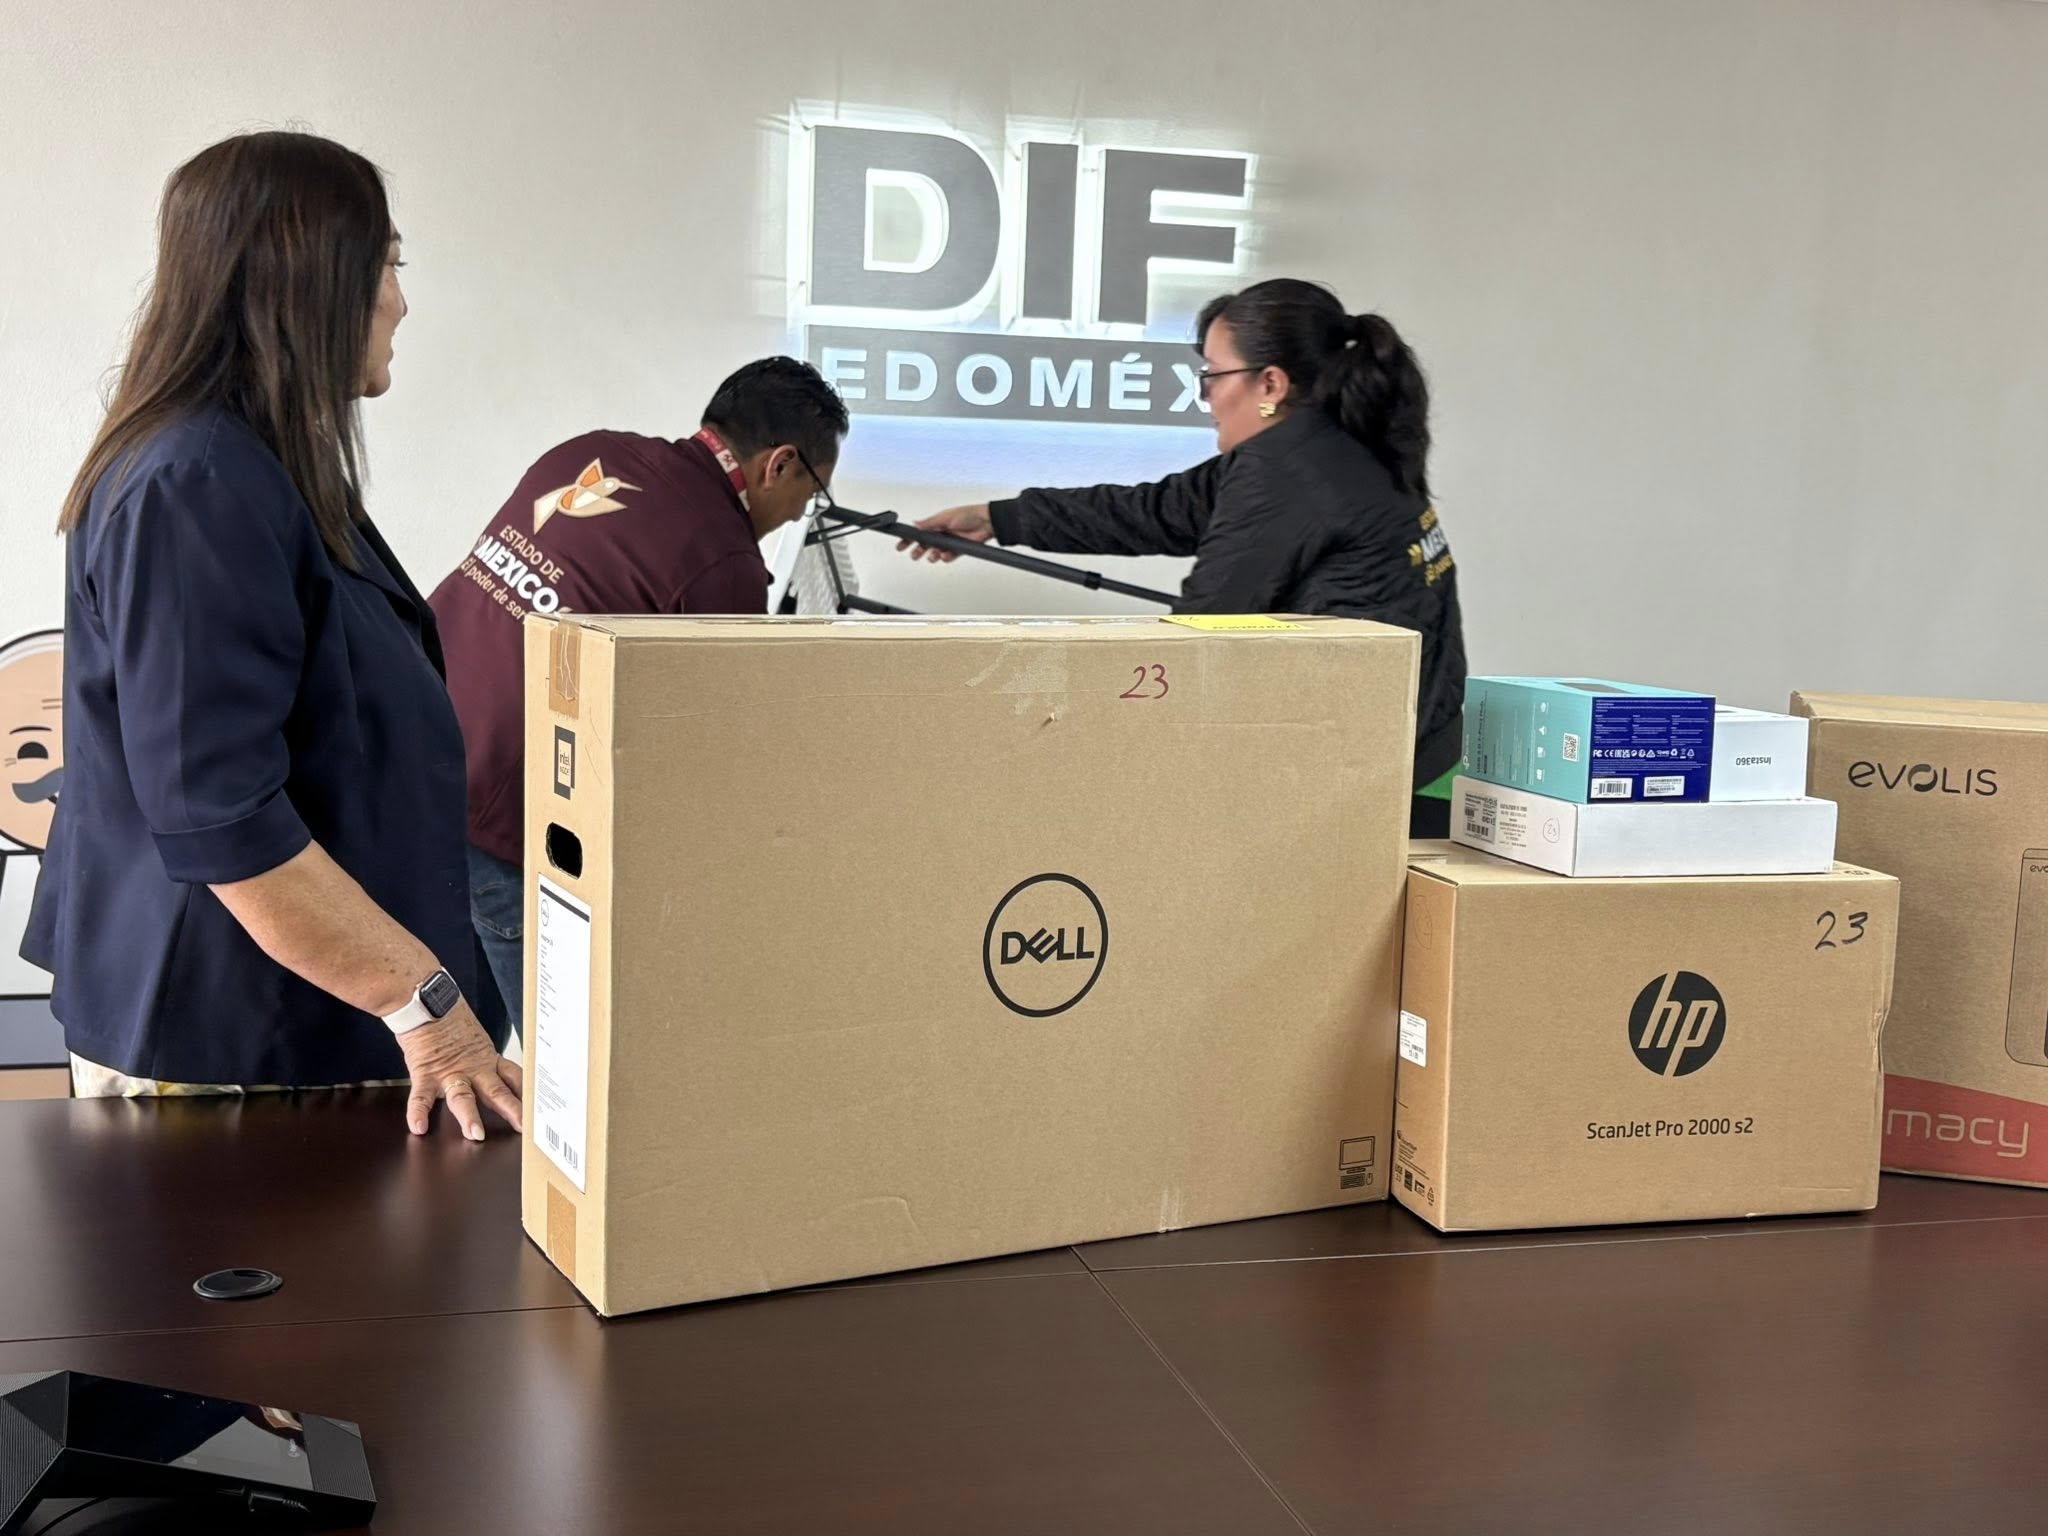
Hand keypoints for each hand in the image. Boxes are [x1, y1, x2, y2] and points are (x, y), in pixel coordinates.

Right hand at [398, 1001, 523, 1140]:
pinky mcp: (424, 1070)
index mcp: (486, 1058)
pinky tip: (419, 1127)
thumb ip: (481, 1055)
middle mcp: (471, 1067)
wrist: (424, 998)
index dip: (527, 1093)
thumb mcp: (473, 1037)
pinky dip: (418, 1112)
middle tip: (523, 1127)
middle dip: (510, 1110)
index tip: (540, 1110)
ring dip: (469, 1116)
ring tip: (475, 1134)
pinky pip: (421, 1095)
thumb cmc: (446, 1016)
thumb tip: (490, 1068)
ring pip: (462, 1096)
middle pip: (496, 1091)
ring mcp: (448, 1071)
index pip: (514, 1077)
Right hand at [898, 504, 993, 563]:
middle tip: (914, 555)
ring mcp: (950, 542)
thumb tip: (915, 524)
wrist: (987, 523)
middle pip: (925, 545)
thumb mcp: (945, 517)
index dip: (909, 539)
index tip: (901, 545)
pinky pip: (949, 557)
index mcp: (937, 524)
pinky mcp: (958, 550)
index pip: (919, 533)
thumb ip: (929, 523)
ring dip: (933, 555)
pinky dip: (946, 557)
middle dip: (918, 551)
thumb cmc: (969, 515)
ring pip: (936, 552)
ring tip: (933, 556)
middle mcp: (942, 533)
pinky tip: (945, 556)